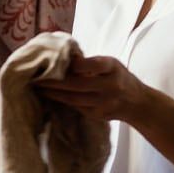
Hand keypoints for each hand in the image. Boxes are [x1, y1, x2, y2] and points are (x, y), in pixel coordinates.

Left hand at [35, 54, 150, 123]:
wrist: (136, 102)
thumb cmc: (118, 77)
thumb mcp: (111, 64)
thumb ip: (90, 63)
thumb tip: (61, 57)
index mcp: (113, 68)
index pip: (93, 65)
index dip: (75, 65)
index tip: (57, 61)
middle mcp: (111, 86)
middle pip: (78, 84)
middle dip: (55, 82)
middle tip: (36, 78)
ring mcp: (105, 103)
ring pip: (74, 98)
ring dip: (54, 94)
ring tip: (39, 88)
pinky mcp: (99, 115)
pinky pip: (76, 107)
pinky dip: (62, 101)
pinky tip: (50, 97)